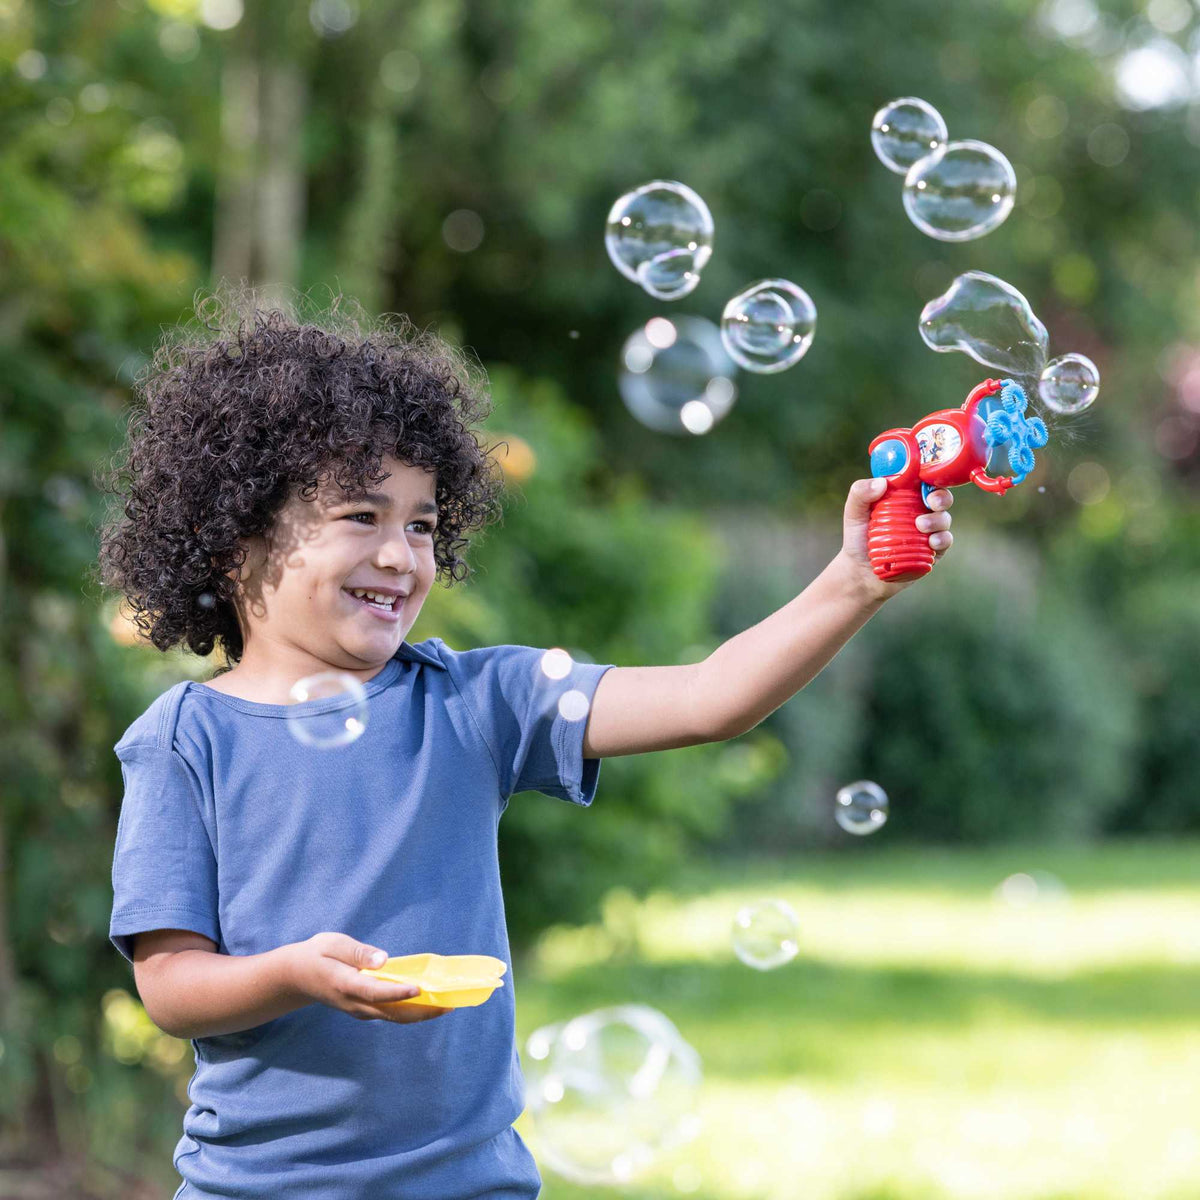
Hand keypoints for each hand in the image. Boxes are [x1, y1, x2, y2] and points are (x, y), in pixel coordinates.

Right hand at [283, 932, 449, 1024]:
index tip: (419, 988)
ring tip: (446, 1006)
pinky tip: (428, 1004)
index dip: (398, 992)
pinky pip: (390, 1014)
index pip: (375, 992)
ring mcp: (359, 1010)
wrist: (297, 977)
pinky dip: (410, 1012)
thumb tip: (383, 960)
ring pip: (393, 1017)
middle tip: (449, 1005)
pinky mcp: (364, 1010)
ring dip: (420, 1014)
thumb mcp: (332, 943)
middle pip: (391, 1012)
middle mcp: (354, 1003)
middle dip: (421, 1011)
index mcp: (345, 984)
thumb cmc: (317, 954)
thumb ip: (358, 952)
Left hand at [838, 478, 954, 601]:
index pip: (922, 479)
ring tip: (921, 526)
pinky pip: (945, 541)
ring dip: (938, 519)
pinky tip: (932, 542)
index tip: (925, 478)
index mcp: (904, 496)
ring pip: (944, 518)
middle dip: (941, 497)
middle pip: (940, 497)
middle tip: (931, 502)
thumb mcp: (853, 513)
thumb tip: (882, 483)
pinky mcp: (933, 550)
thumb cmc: (858, 538)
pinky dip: (942, 539)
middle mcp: (920, 510)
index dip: (928, 475)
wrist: (861, 572)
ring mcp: (928, 530)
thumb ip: (860, 493)